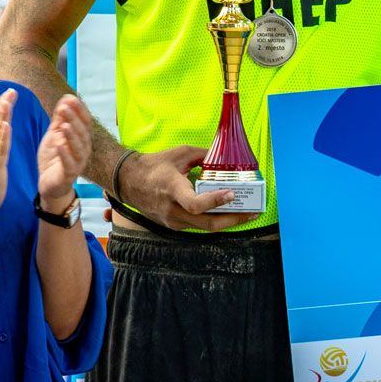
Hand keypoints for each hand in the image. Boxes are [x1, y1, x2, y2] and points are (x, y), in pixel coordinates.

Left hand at [37, 95, 91, 210]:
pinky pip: (69, 164)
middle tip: (65, 108)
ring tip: (64, 125)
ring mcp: (78, 162)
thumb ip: (60, 118)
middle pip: (82, 132)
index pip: (84, 120)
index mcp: (81, 137)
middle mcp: (83, 148)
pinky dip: (65, 154)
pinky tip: (60, 146)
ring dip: (72, 135)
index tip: (70, 98)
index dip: (79, 109)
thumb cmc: (54, 157)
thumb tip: (67, 97)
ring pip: (78, 147)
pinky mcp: (69, 174)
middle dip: (74, 119)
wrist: (49, 183)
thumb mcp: (54, 134)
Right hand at [123, 145, 255, 231]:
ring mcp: (172, 220)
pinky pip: (198, 226)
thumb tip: (228, 157)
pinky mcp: (174, 225)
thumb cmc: (155, 165)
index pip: (195, 204)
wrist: (129, 181)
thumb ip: (205, 155)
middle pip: (207, 223)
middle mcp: (172, 209)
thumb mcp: (181, 154)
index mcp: (172, 189)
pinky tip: (228, 214)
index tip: (231, 194)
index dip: (215, 201)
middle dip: (233, 219)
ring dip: (227, 222)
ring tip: (246, 214)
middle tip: (252, 212)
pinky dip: (215, 221)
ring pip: (205, 227)